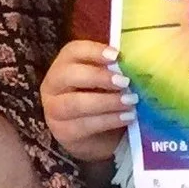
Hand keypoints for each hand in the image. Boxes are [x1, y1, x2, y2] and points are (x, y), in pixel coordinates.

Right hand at [42, 39, 132, 163]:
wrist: (99, 136)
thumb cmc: (105, 99)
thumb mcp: (108, 81)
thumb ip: (115, 69)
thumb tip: (136, 60)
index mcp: (63, 66)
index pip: (72, 51)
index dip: (93, 51)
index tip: (116, 55)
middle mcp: (52, 86)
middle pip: (68, 75)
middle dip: (98, 76)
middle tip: (125, 82)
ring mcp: (54, 110)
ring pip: (75, 103)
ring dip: (106, 102)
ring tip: (131, 101)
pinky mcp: (63, 132)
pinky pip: (85, 125)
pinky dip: (109, 120)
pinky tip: (127, 117)